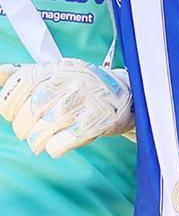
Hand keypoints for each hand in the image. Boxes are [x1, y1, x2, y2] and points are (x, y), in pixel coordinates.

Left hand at [0, 60, 133, 157]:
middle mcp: (70, 80)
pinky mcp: (98, 121)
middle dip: (23, 128)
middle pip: (28, 114)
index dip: (9, 106)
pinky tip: (60, 143)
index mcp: (56, 68)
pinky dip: (55, 148)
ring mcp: (85, 100)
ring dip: (37, 141)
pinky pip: (60, 143)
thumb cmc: (82, 86)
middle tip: (31, 130)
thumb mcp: (53, 72)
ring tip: (42, 141)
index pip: (17, 88)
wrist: (129, 94)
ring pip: (42, 131)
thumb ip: (21, 74)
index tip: (15, 113)